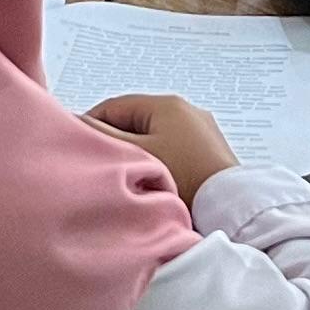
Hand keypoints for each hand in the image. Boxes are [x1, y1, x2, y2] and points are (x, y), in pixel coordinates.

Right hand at [83, 91, 235, 204]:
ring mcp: (200, 129)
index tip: (80, 147)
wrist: (230, 206)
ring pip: (154, 136)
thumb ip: (104, 135)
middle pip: (134, 120)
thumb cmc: (185, 178)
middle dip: (116, 141)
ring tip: (130, 178)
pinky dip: (160, 159)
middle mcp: (186, 109)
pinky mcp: (208, 149)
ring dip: (138, 152)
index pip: (113, 106)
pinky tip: (156, 181)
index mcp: (166, 103)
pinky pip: (174, 148)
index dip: (90, 125)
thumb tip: (79, 122)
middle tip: (103, 166)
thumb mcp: (138, 154)